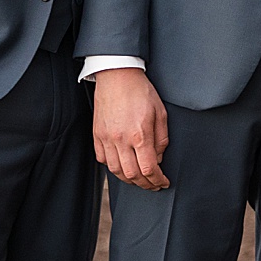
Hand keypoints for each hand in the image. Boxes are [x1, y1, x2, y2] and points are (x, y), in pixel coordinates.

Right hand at [92, 67, 170, 189]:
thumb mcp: (161, 112)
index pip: (149, 169)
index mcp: (140, 134)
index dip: (157, 180)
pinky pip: (102, 159)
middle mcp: (121, 140)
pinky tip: (121, 166)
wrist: (117, 75)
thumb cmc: (140, 90)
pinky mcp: (97, 134)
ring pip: (116, 171)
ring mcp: (106, 138)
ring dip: (129, 179)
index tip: (163, 182)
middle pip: (132, 175)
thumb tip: (158, 158)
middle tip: (153, 185)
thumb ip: (161, 139)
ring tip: (138, 179)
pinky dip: (113, 167)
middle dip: (145, 184)